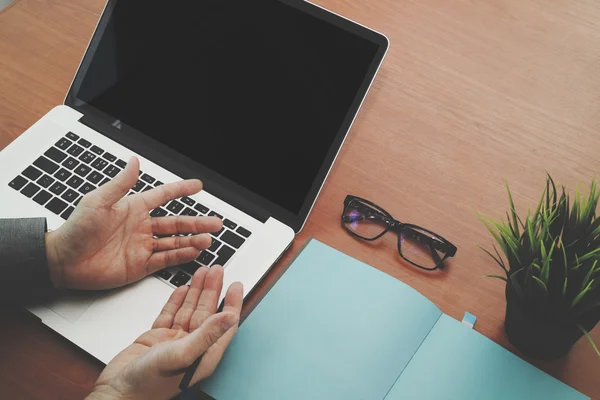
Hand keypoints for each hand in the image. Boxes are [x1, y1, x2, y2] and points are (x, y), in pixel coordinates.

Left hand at [45, 156, 221, 289]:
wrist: (63, 261)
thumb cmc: (76, 229)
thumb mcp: (98, 201)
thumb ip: (121, 184)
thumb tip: (135, 161)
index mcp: (133, 208)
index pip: (163, 196)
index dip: (181, 190)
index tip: (197, 186)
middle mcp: (141, 227)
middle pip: (177, 223)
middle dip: (197, 222)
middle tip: (216, 222)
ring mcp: (142, 246)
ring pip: (175, 242)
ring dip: (192, 240)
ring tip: (209, 239)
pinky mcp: (140, 265)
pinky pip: (165, 260)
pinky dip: (180, 256)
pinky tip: (193, 253)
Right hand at [87, 266, 242, 399]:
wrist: (117, 391)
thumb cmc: (148, 384)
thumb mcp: (183, 355)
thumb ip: (207, 334)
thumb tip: (230, 317)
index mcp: (204, 354)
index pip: (224, 324)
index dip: (231, 303)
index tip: (236, 284)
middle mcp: (192, 346)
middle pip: (207, 312)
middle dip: (212, 289)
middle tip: (217, 269)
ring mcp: (174, 341)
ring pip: (189, 310)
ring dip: (196, 291)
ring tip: (202, 271)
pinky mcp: (157, 338)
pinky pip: (171, 314)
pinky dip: (176, 300)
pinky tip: (183, 288)